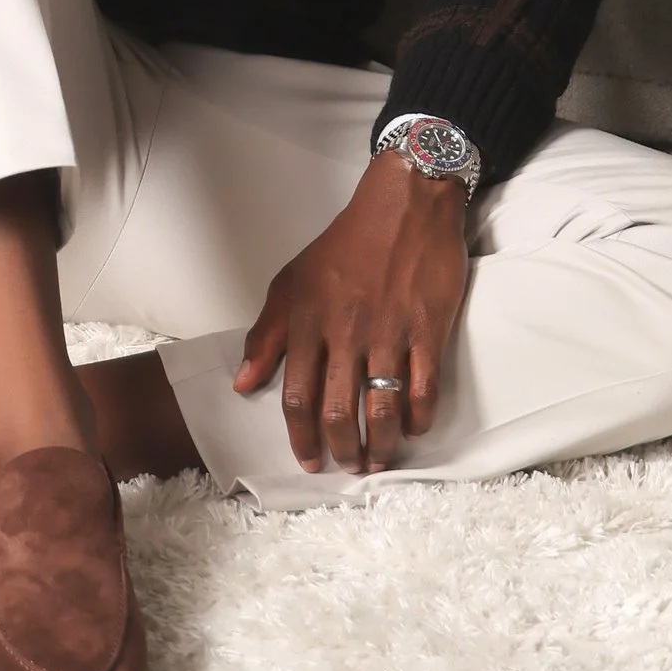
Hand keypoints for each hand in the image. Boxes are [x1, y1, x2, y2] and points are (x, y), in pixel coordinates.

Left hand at [234, 149, 470, 472]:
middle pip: (338, 411)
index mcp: (309, 320)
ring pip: (382, 409)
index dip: (301, 438)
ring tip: (377, 461)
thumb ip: (267, 334)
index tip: (308, 461)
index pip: (298, 396)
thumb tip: (243, 385)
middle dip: (341, 451)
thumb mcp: (293, 279)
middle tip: (347, 467)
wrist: (404, 203)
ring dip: (380, 446)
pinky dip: (418, 418)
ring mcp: (389, 332)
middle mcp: (346, 331)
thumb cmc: (345, 244)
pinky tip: (414, 428)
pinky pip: (423, 389)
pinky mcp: (428, 329)